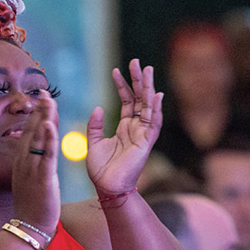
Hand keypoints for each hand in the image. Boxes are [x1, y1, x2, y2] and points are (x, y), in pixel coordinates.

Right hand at [11, 90, 60, 238]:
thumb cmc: (32, 206)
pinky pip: (46, 155)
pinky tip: (49, 124)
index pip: (29, 132)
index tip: (41, 99)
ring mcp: (32, 169)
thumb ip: (36, 163)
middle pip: (31, 130)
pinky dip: (47, 138)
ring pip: (37, 138)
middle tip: (44, 91)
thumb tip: (42, 152)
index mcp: (22, 162)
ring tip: (47, 100)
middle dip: (38, 110)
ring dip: (42, 118)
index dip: (35, 115)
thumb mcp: (31, 180)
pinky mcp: (42, 177)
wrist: (28, 227)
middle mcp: (24, 162)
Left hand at [85, 59, 163, 198]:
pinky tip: (156, 95)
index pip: (127, 101)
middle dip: (139, 80)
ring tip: (147, 70)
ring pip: (148, 106)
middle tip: (137, 62)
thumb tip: (98, 108)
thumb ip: (95, 125)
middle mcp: (136, 128)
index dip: (122, 86)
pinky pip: (153, 123)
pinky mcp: (146, 143)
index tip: (115, 70)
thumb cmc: (101, 169)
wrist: (107, 187)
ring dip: (148, 88)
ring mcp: (142, 134)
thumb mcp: (93, 142)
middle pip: (140, 99)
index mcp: (124, 127)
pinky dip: (155, 109)